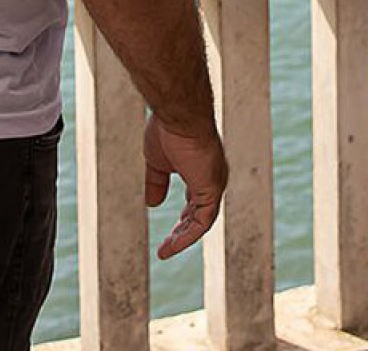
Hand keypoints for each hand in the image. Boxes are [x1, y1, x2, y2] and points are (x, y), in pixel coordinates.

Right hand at [143, 115, 227, 259]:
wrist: (178, 116)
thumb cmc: (168, 131)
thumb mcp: (157, 163)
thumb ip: (156, 183)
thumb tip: (152, 205)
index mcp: (201, 170)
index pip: (196, 200)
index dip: (183, 218)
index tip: (170, 232)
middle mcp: (213, 178)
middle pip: (200, 213)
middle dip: (183, 231)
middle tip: (167, 246)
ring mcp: (215, 184)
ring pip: (202, 221)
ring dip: (184, 238)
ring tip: (165, 251)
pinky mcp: (212, 190)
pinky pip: (203, 222)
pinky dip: (188, 236)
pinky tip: (173, 245)